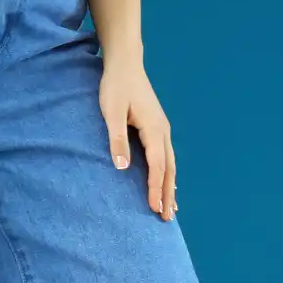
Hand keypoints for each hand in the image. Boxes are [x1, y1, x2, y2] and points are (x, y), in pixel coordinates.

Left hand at [99, 55, 176, 220]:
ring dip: (170, 188)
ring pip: (171, 165)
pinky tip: (169, 186)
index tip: (153, 208)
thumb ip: (117, 139)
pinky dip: (168, 175)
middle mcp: (163, 132)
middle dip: (167, 194)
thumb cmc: (116, 86)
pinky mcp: (157, 129)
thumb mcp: (111, 112)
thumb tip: (122, 167)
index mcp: (153, 129)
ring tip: (171, 210)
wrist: (125, 64)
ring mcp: (162, 130)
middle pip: (169, 170)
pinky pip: (167, 158)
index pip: (157, 166)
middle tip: (166, 218)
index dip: (155, 188)